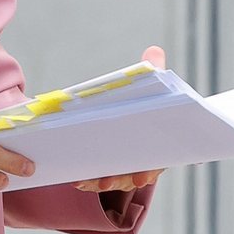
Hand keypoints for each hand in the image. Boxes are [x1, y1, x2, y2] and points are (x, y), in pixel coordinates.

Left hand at [74, 44, 167, 193]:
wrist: (138, 116)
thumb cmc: (148, 100)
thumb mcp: (152, 85)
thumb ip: (154, 71)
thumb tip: (153, 52)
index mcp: (158, 144)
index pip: (157, 162)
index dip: (149, 172)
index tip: (142, 177)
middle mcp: (143, 159)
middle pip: (134, 174)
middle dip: (122, 179)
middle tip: (109, 181)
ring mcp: (125, 165)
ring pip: (115, 179)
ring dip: (102, 181)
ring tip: (88, 181)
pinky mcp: (106, 167)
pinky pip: (97, 177)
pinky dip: (87, 179)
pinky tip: (75, 178)